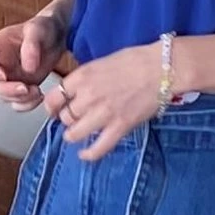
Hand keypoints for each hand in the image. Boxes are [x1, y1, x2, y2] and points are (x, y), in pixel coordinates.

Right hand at [0, 15, 67, 109]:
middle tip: (25, 88)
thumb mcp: (38, 29)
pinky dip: (27, 105)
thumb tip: (28, 68)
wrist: (57, 36)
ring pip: (4, 96)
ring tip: (37, 91)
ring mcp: (10, 78)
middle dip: (6, 90)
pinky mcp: (22, 87)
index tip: (2, 75)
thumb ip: (31, 46)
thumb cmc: (44, 27)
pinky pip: (18, 103)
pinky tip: (39, 96)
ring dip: (19, 99)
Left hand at [52, 43, 171, 160]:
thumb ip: (86, 79)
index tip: (55, 109)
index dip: (52, 106)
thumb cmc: (136, 60)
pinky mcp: (119, 127)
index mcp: (82, 77)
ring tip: (77, 134)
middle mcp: (88, 96)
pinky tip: (85, 154)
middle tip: (73, 119)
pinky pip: (98, 147)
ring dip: (73, 136)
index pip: (53, 97)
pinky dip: (89, 154)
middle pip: (64, 117)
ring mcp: (103, 114)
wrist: (162, 68)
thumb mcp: (102, 62)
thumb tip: (76, 92)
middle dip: (67, 120)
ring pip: (75, 134)